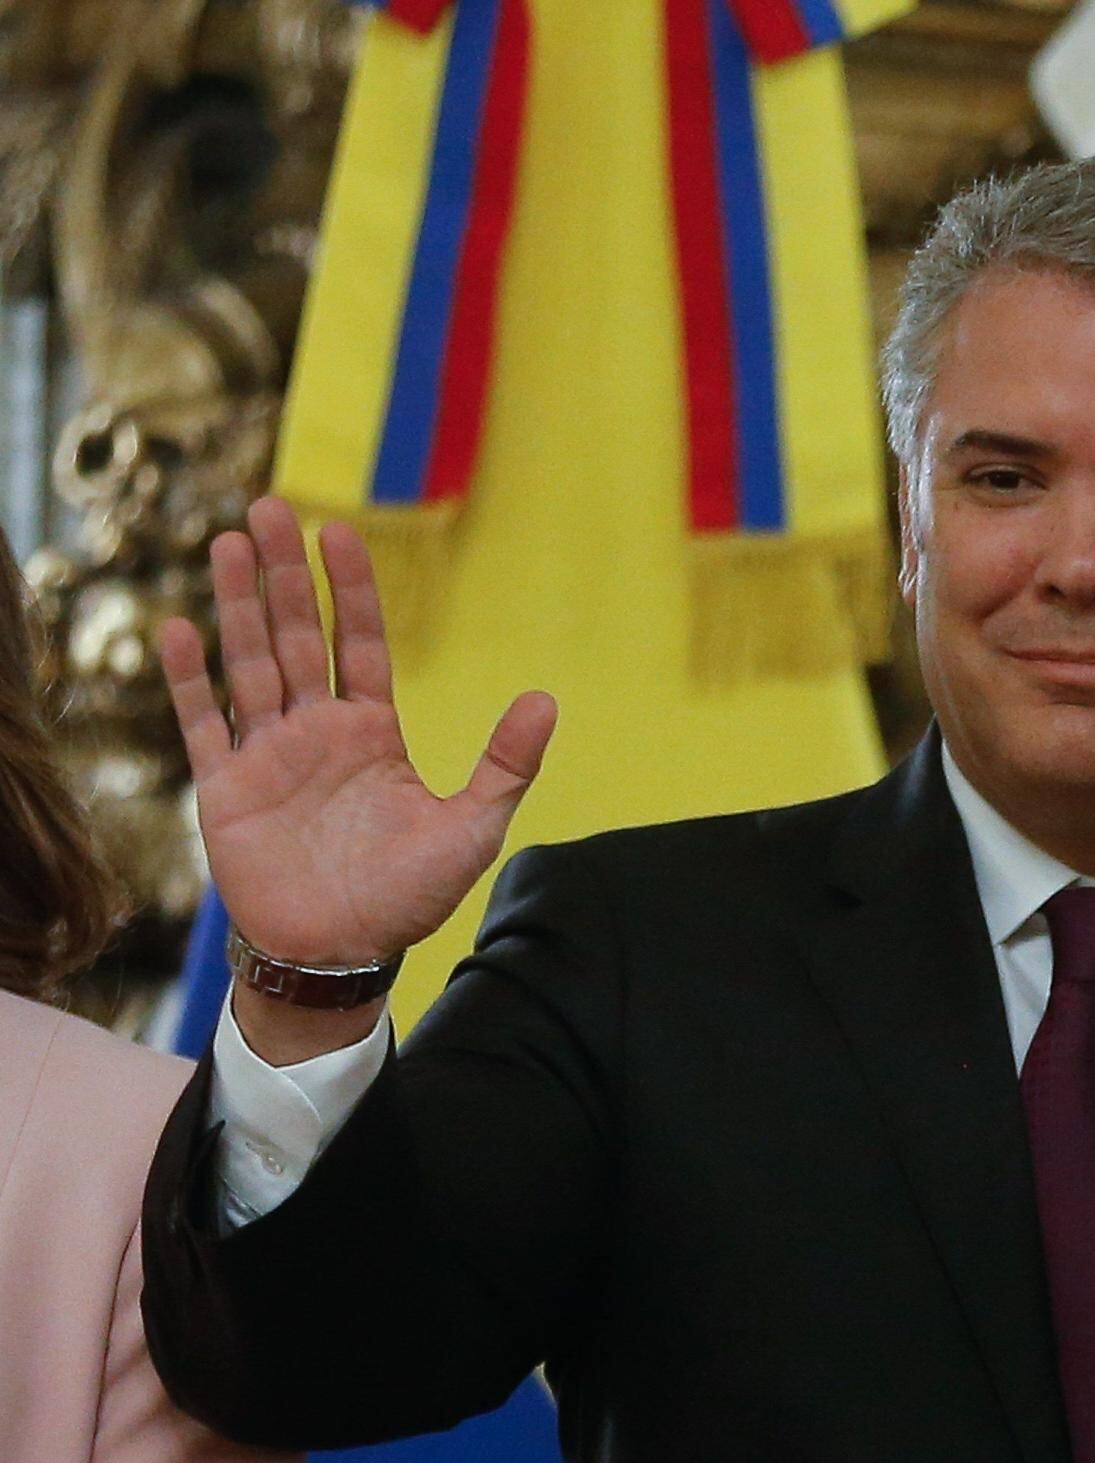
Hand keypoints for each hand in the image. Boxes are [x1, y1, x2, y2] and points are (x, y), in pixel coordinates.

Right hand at [160, 496, 554, 1059]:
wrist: (343, 954)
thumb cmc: (408, 897)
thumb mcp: (472, 827)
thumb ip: (505, 763)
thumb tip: (545, 699)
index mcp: (372, 734)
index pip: (361, 644)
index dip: (350, 590)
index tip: (339, 533)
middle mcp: (317, 733)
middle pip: (297, 636)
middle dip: (284, 574)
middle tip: (269, 507)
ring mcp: (268, 755)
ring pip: (248, 663)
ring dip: (237, 604)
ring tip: (226, 543)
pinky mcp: (226, 789)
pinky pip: (203, 723)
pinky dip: (190, 677)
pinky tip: (179, 627)